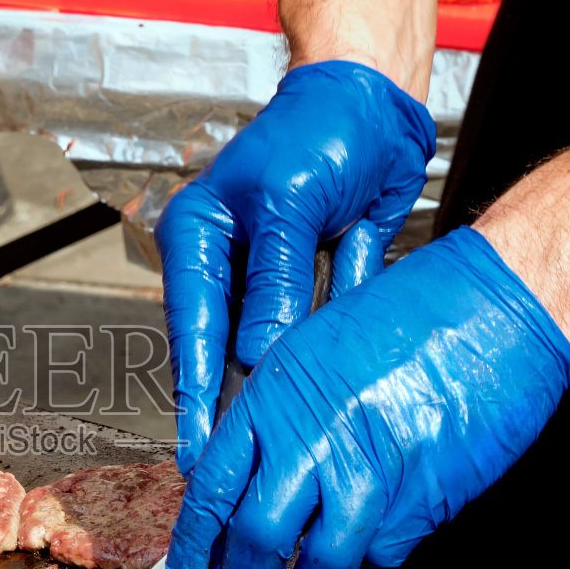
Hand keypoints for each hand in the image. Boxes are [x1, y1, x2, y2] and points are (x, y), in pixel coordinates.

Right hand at [156, 61, 434, 474]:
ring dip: (292, 376)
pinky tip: (344, 351)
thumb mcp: (292, 203)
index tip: (197, 452)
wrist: (378, 102)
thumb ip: (276, 281)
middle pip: (225, 349)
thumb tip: (257, 355)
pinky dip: (335, 334)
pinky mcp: (312, 285)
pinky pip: (319, 328)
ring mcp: (270, 279)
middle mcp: (227, 264)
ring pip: (274, 347)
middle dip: (238, 402)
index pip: (192, 327)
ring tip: (294, 435)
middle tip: (240, 465)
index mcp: (197, 239)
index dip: (194, 394)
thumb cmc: (321, 129)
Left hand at [163, 228, 569, 568]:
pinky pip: (381, 559)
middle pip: (253, 539)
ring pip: (317, 565)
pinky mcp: (422, 499)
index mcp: (275, 395)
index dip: (191, 551)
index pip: (210, 491)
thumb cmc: (418, 310)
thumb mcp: (318, 343)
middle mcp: (312, 436)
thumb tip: (251, 476)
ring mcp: (369, 471)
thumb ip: (280, 410)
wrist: (505, 304)